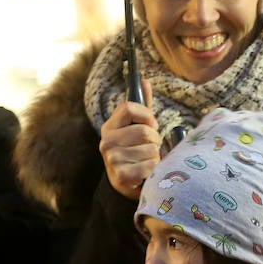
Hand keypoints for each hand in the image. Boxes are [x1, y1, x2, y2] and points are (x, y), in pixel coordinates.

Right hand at [100, 79, 161, 196]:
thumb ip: (141, 107)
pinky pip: (150, 165)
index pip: (128, 107)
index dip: (146, 116)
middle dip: (155, 140)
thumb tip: (145, 80)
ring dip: (155, 156)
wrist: (127, 183)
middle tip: (151, 148)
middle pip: (144, 131)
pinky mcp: (122, 176)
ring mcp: (112, 159)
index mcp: (109, 127)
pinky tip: (147, 173)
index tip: (152, 125)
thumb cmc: (135, 152)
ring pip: (150, 149)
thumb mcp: (136, 128)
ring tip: (147, 161)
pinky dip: (154, 169)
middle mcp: (106, 142)